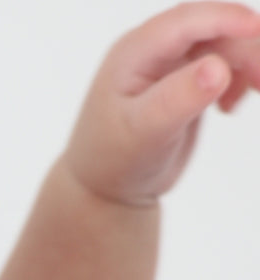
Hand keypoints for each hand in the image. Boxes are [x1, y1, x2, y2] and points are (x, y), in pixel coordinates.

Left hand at [63, 2, 259, 205]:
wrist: (105, 189)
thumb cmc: (115, 162)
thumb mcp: (144, 133)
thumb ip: (178, 100)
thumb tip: (217, 68)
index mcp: (133, 53)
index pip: (186, 22)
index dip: (227, 20)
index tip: (259, 31)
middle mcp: (152, 49)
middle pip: (213, 31)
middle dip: (245, 50)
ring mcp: (170, 62)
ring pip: (224, 45)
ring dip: (247, 64)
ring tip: (256, 93)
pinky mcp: (185, 78)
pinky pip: (224, 63)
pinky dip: (238, 79)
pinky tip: (230, 108)